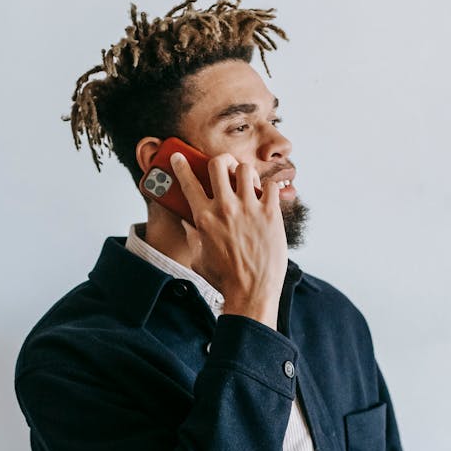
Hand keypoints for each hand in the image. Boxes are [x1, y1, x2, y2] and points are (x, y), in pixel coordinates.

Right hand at [171, 151, 287, 329]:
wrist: (251, 293)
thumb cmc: (224, 279)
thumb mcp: (199, 258)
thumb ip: (194, 237)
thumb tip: (189, 224)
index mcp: (204, 218)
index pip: (188, 182)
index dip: (181, 165)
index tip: (180, 157)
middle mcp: (225, 208)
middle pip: (218, 163)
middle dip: (220, 162)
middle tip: (224, 169)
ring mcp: (249, 209)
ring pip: (245, 169)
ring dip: (244, 174)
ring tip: (247, 184)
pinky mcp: (271, 214)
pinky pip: (270, 186)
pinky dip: (268, 189)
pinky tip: (266, 199)